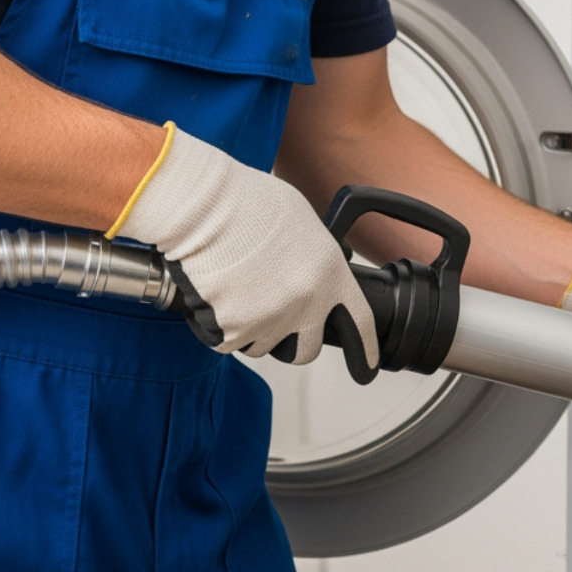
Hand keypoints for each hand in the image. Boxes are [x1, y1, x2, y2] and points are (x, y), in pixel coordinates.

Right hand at [116, 125, 378, 373]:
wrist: (204, 208)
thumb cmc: (247, 204)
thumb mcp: (302, 223)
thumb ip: (315, 257)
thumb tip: (313, 271)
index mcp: (330, 275)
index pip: (360, 323)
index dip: (365, 350)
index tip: (367, 367)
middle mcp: (306, 305)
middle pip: (306, 349)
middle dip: (293, 343)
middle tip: (274, 321)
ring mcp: (271, 321)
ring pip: (262, 346)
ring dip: (250, 330)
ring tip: (236, 291)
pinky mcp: (234, 331)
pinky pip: (226, 342)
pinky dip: (218, 327)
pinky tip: (215, 295)